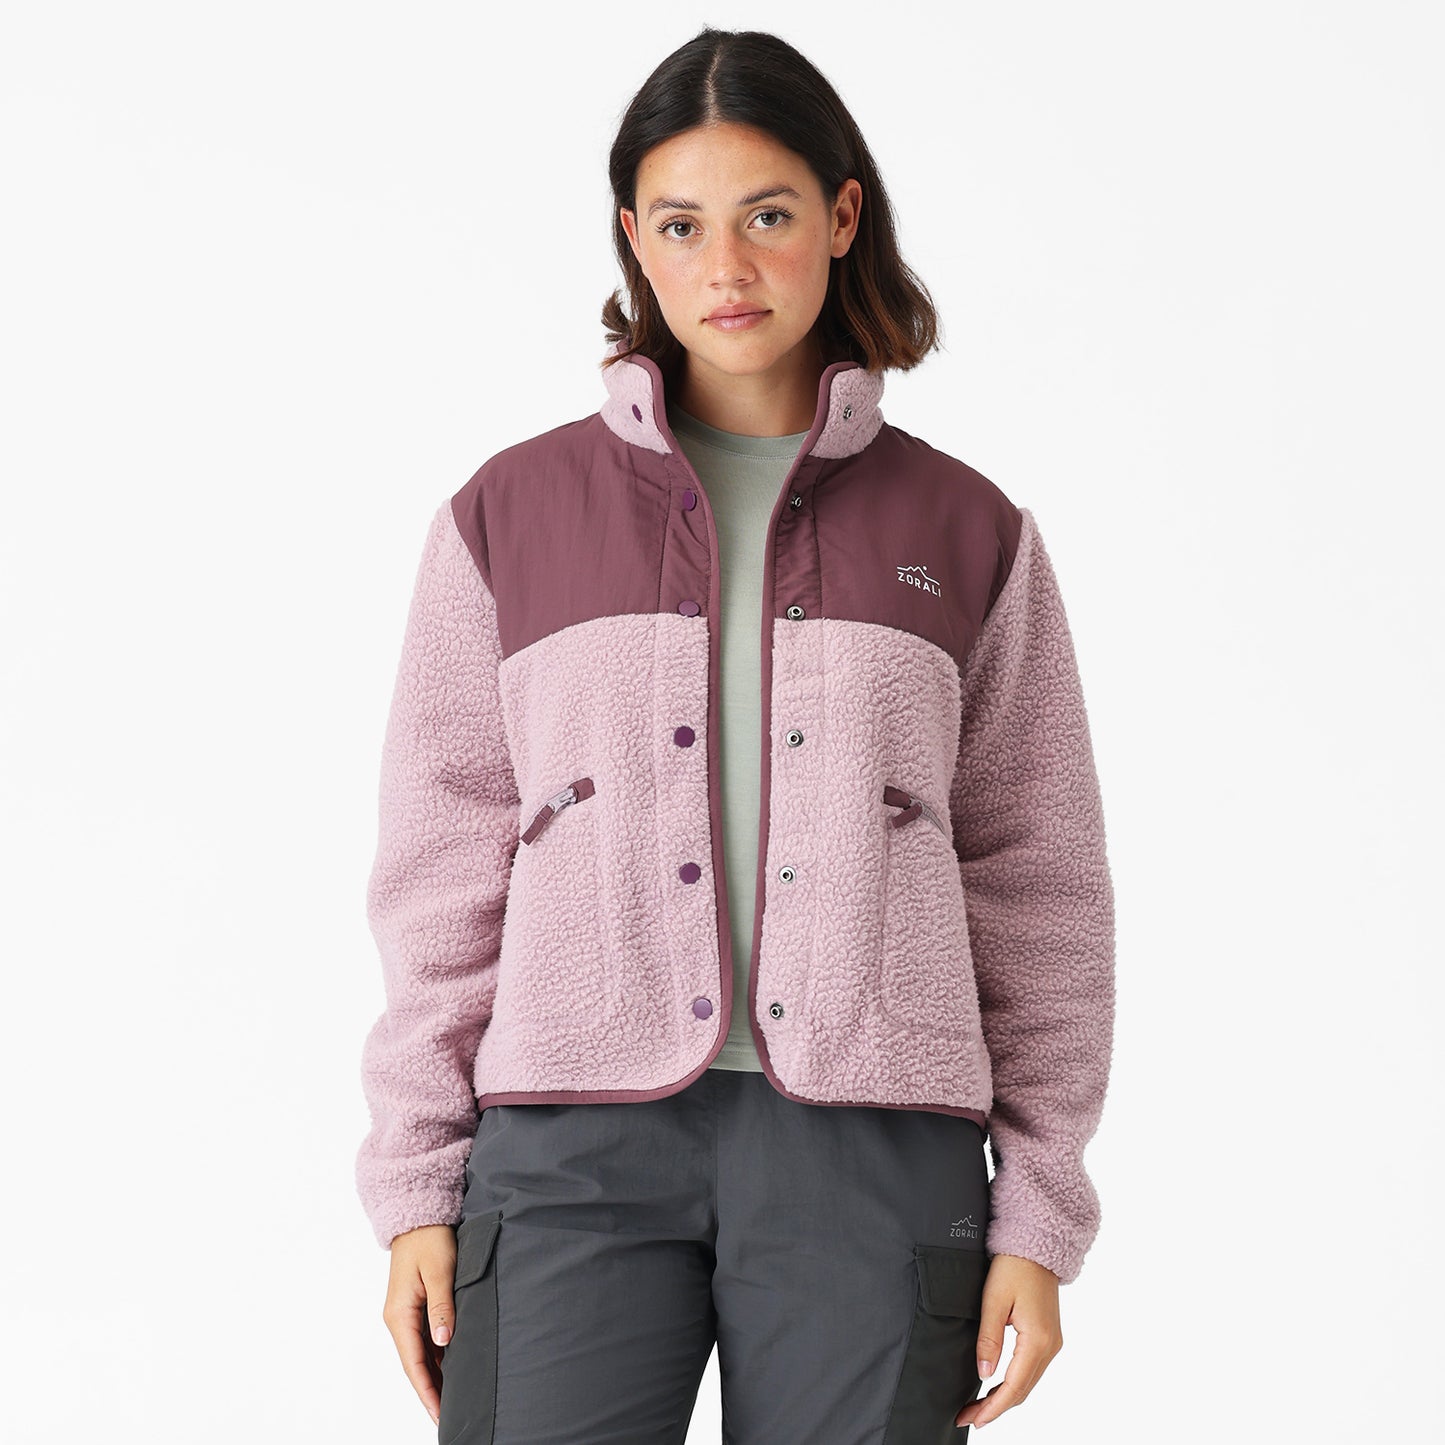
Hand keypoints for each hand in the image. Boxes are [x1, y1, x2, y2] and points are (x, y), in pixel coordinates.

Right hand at [381, 1223, 459, 1427]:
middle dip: (431, 1391)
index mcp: (400, 1314)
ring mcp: (406, 1313)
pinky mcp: (416, 1305)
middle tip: (449, 1416)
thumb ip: (442, 1306)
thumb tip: (444, 1341)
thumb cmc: (430, 1239)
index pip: (413, 1364)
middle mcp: (399, 1318)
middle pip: (415, 1364)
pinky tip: (452, 1368)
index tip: (440, 1414)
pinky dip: (437, 1357)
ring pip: (421, 1354)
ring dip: (435, 1376)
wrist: (419, 1215)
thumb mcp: (439, 1270)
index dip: (427, 1391)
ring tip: (454, 1399)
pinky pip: (425, 1339)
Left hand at [956, 1253, 1062, 1428]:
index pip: (1014, 1387)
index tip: (974, 1419)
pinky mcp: (1048, 1338)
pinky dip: (1014, 1384)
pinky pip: (1031, 1371)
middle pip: (1022, 1391)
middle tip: (968, 1417)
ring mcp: (1052, 1344)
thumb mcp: (994, 1300)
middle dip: (995, 1408)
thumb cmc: (1014, 1268)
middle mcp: (1050, 1347)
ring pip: (1027, 1383)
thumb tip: (983, 1375)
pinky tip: (996, 1388)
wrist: (1036, 1247)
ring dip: (1004, 1398)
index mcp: (1038, 1340)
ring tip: (978, 1408)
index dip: (993, 1407)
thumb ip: (989, 1339)